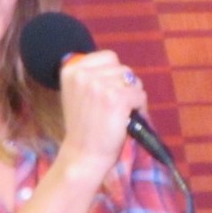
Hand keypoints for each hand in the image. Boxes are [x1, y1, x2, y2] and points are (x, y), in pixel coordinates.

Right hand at [57, 50, 146, 175]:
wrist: (83, 155)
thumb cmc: (83, 128)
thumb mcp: (76, 94)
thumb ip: (91, 77)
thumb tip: (118, 68)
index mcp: (71, 70)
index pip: (108, 57)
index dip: (114, 74)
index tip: (109, 92)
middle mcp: (83, 74)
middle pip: (123, 68)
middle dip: (125, 86)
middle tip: (117, 106)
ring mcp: (100, 85)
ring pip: (133, 81)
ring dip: (133, 96)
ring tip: (122, 113)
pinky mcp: (116, 98)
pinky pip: (140, 94)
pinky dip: (140, 107)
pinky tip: (128, 119)